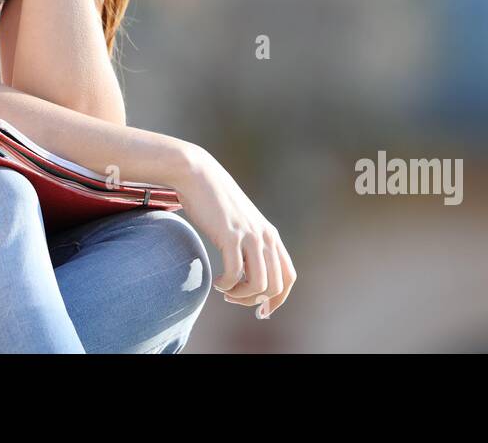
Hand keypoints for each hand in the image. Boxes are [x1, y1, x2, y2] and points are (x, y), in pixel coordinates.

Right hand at [173, 147, 296, 318]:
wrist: (198, 175)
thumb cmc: (214, 203)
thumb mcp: (240, 224)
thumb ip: (249, 244)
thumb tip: (247, 273)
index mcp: (271, 236)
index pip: (289, 277)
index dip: (278, 300)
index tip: (260, 311)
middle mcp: (265, 237)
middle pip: (276, 286)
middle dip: (255, 301)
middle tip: (233, 298)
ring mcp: (249, 236)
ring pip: (259, 284)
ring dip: (241, 295)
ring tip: (225, 290)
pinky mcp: (230, 236)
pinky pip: (235, 274)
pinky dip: (226, 285)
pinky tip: (217, 282)